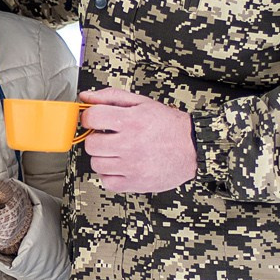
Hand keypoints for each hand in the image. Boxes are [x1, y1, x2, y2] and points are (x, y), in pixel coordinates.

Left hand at [78, 88, 197, 193]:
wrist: (194, 149)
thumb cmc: (169, 125)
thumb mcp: (142, 103)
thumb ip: (111, 97)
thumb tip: (85, 97)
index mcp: (132, 121)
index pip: (92, 118)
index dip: (89, 118)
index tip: (94, 120)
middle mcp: (130, 144)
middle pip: (91, 144)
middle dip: (96, 139)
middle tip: (108, 137)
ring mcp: (132, 166)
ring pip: (96, 164)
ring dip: (103, 157)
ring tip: (117, 151)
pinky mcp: (135, 183)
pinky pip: (106, 182)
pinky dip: (110, 175)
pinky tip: (120, 165)